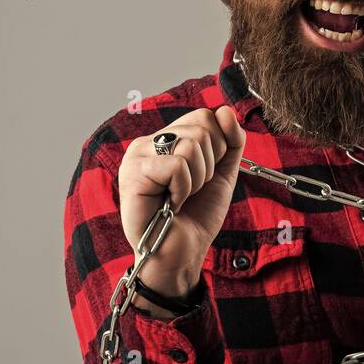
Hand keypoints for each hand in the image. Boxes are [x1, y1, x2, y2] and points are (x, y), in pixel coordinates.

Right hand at [117, 106, 245, 295]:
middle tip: (192, 190)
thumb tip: (225, 110)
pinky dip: (184, 189)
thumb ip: (230, 141)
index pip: (205, 116)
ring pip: (191, 143)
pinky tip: (170, 204)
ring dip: (197, 179)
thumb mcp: (222, 173)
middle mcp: (149, 142)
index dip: (218, 147)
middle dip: (209, 164)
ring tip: (180, 197)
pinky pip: (177, 165)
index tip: (205, 176)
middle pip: (201, 125)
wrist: (181, 253)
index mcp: (167, 139)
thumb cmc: (196, 216)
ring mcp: (138, 155)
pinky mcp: (133, 173)